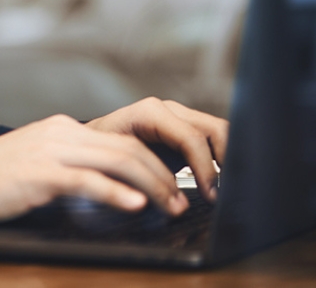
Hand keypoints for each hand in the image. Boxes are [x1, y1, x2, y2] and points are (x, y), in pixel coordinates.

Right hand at [0, 114, 189, 222]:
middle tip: (181, 200)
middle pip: (127, 148)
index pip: (120, 140)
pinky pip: (89, 181)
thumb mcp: (36, 164)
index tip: (171, 187)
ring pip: (117, 161)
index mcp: (62, 128)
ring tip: (169, 206)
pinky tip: (136, 206)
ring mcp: (51, 151)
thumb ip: (69, 168)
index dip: (153, 164)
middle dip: (162, 176)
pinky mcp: (40, 174)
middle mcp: (60, 132)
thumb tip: (106, 189)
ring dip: (151, 186)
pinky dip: (118, 194)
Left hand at [85, 97, 227, 204]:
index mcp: (150, 113)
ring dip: (226, 160)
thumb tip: (173, 205)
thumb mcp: (117, 167)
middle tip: (225, 193)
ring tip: (224, 190)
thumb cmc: (99, 155)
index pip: (192, 138)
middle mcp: (168, 110)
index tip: (211, 196)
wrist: (89, 145)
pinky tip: (217, 183)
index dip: (206, 169)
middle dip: (226, 161)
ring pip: (218, 132)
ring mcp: (178, 117)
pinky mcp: (184, 129)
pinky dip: (220, 160)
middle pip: (214, 129)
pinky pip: (211, 140)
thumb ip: (144, 180)